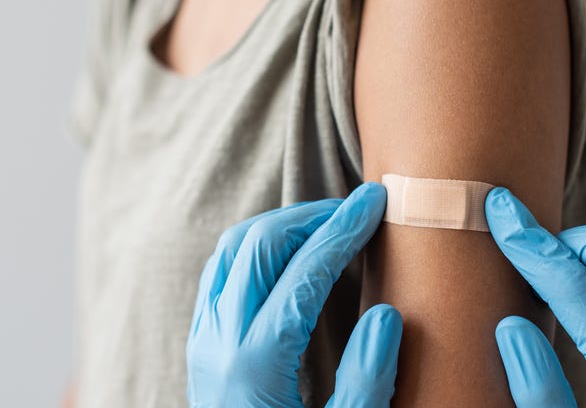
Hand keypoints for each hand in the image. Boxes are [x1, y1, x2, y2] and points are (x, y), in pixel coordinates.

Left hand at [186, 183, 402, 407]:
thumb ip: (367, 381)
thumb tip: (384, 315)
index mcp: (255, 364)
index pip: (304, 271)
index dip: (344, 230)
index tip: (375, 203)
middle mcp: (220, 341)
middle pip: (258, 244)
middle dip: (310, 215)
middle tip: (354, 208)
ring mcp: (204, 338)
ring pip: (233, 250)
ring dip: (281, 226)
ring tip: (327, 223)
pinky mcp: (201, 342)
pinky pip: (222, 271)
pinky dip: (257, 247)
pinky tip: (289, 253)